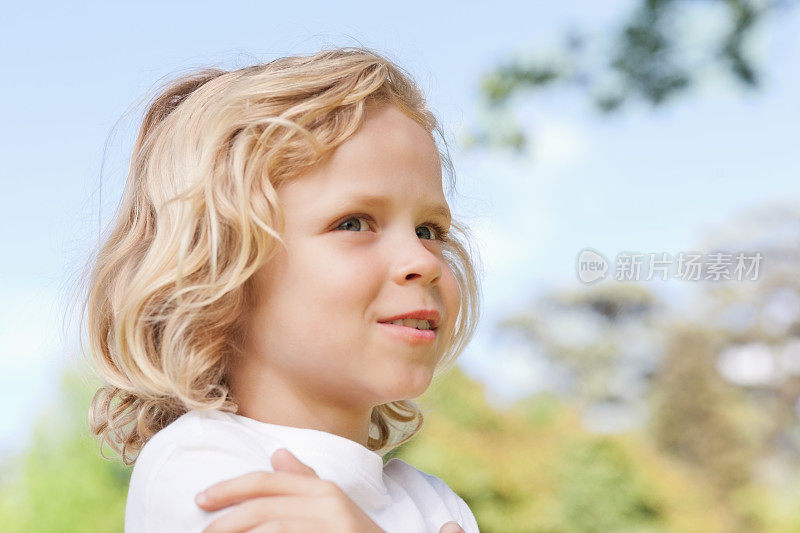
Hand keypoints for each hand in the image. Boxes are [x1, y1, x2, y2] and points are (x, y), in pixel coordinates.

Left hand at [195, 448, 465, 532]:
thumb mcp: (337, 509)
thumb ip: (306, 482)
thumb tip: (276, 453)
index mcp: (326, 490)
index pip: (268, 482)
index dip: (231, 488)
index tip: (203, 499)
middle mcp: (328, 504)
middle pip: (263, 505)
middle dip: (226, 517)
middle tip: (202, 529)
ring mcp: (330, 526)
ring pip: (269, 528)